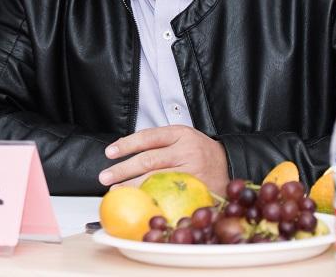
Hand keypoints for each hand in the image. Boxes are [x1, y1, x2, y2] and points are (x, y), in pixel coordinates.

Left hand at [98, 125, 228, 195]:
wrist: (230, 163)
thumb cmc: (200, 152)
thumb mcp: (183, 138)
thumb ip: (159, 142)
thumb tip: (124, 150)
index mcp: (180, 133)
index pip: (148, 137)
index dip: (127, 145)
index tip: (109, 153)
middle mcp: (186, 149)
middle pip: (148, 159)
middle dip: (123, 169)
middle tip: (105, 177)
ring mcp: (192, 170)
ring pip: (155, 179)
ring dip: (132, 186)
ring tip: (116, 191)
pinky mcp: (196, 189)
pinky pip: (169, 195)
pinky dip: (151, 199)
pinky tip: (139, 202)